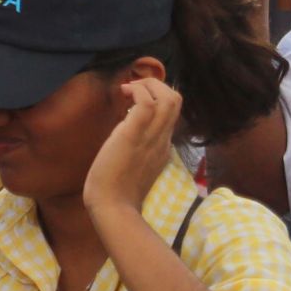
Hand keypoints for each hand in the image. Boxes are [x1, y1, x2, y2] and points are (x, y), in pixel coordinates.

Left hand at [83, 78, 180, 219]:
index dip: (157, 97)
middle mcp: (162, 140)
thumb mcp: (135, 165)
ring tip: (129, 89)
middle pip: (177, 100)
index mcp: (162, 147)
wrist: (112, 207)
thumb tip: (128, 131)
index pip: (173, 113)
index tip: (135, 97)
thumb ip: (139, 149)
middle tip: (133, 89)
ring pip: (169, 98)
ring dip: (148, 84)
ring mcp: (151, 138)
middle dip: (157, 84)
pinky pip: (146, 104)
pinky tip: (123, 94)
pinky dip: (137, 91)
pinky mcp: (134, 136)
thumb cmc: (116, 190)